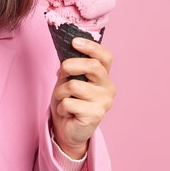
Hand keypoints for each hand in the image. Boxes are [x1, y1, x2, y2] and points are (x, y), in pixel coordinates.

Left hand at [50, 37, 115, 158]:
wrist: (67, 128)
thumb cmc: (69, 100)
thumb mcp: (68, 79)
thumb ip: (71, 66)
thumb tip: (66, 52)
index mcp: (103, 76)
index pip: (105, 57)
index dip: (91, 47)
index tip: (74, 42)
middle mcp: (108, 88)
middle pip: (92, 66)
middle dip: (71, 65)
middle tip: (62, 71)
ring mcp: (104, 102)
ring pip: (74, 85)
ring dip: (61, 91)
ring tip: (63, 99)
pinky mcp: (95, 115)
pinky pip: (69, 102)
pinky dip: (61, 106)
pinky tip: (67, 112)